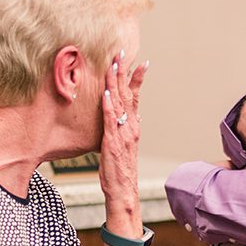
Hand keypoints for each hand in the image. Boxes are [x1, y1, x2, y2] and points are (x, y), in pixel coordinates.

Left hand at [99, 53, 146, 224]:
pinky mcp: (113, 142)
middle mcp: (131, 127)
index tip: (140, 62)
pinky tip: (106, 92)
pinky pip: (111, 120)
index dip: (137, 79)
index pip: (136, 97)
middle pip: (128, 94)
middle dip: (124, 73)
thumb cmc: (120, 170)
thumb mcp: (124, 146)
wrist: (124, 191)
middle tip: (122, 54)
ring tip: (114, 65)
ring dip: (116, 82)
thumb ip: (125, 129)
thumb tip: (128, 118)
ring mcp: (123, 133)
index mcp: (134, 127)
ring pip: (120, 103)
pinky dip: (108, 105)